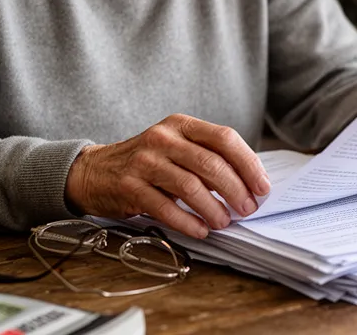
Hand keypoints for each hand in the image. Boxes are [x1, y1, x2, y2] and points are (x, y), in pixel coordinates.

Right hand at [65, 114, 270, 238]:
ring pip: (190, 186)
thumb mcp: (177, 148)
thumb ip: (208, 158)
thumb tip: (250, 184)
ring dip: (213, 209)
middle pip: (211, 163)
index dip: (248, 163)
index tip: (262, 186)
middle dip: (236, 190)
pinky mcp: (129, 186)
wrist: (94, 171)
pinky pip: (165, 208)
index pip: (224, 138)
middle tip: (247, 209)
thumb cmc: (147, 163)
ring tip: (224, 222)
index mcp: (181, 125)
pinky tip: (200, 230)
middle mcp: (163, 138)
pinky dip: (187, 222)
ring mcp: (144, 161)